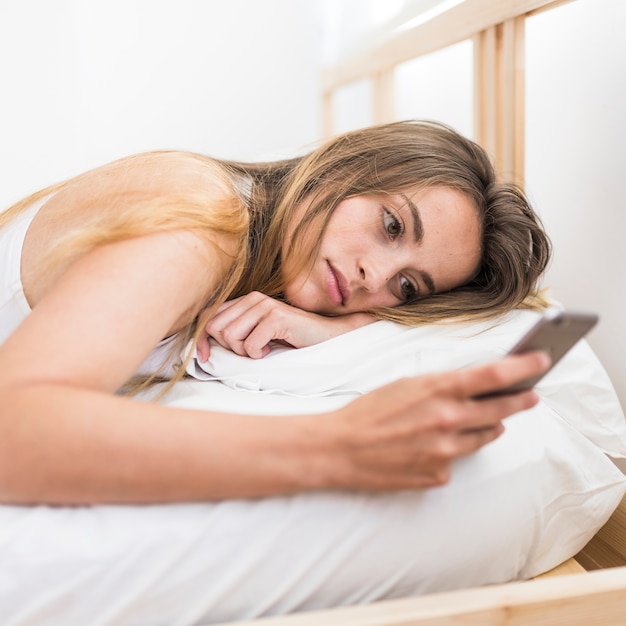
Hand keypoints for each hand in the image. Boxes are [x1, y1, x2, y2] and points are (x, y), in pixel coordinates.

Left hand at [196, 291, 373, 360]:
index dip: (202, 339)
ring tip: (262, 350)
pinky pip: (250, 345)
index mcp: (245, 300)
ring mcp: (265, 306)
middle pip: (217, 328)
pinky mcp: (277, 317)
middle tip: (250, 350)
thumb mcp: (257, 333)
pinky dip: (258, 355)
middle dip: (229, 347)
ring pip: (231, 337)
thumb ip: (235, 331)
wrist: (324, 337)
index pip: (208, 316)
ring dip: (245, 352)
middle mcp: (253, 298)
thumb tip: (204, 347)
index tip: (205, 358)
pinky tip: (272, 350)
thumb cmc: (289, 339)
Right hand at [319, 351, 550, 490]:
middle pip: (501, 409)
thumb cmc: (368, 411)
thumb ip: (443, 387)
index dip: (522, 367)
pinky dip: (448, 451)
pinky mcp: (438, 475)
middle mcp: (447, 420)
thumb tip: (474, 390)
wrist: (340, 448)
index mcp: (437, 390)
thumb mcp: (406, 385)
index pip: (493, 375)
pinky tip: (426, 446)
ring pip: (484, 437)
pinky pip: (456, 460)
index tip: (541, 361)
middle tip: (531, 395)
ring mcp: (445, 451)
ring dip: (484, 426)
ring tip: (471, 419)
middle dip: (520, 400)